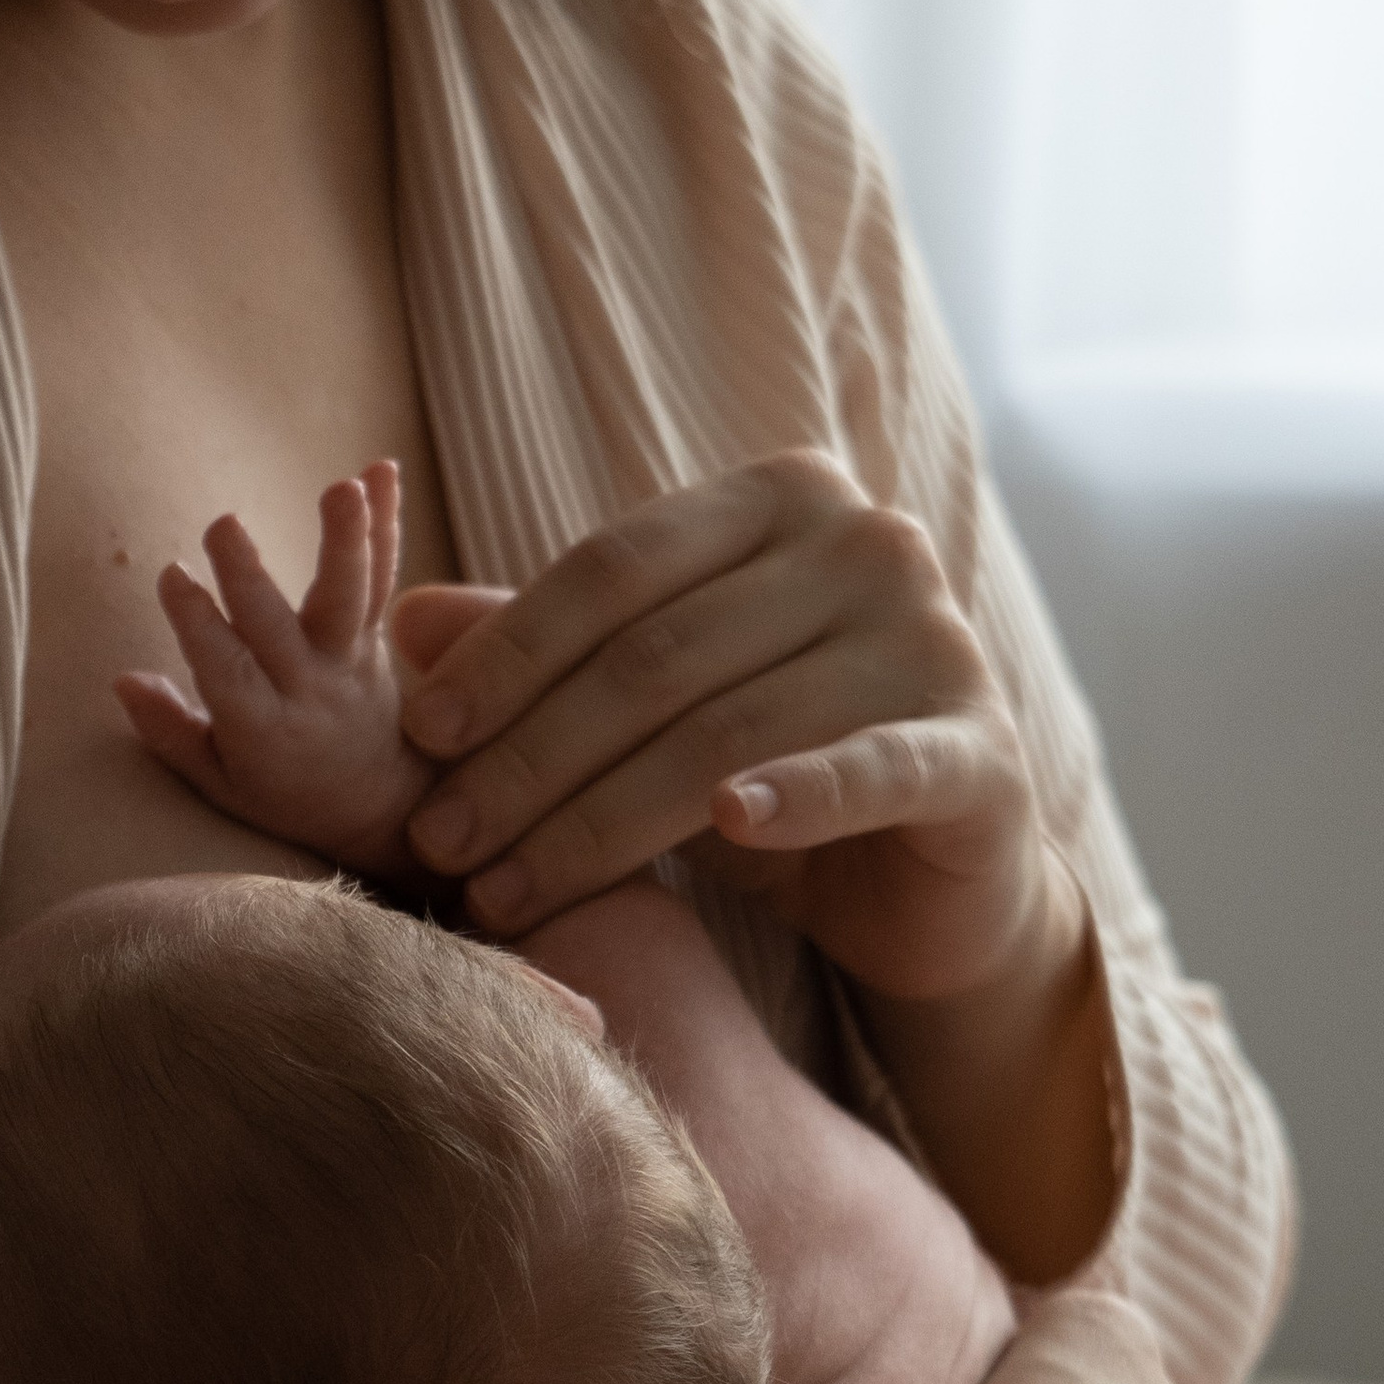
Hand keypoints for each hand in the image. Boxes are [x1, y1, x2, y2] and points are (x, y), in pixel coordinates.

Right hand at [114, 464, 427, 876]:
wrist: (379, 807)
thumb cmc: (283, 794)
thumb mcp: (219, 784)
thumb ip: (171, 732)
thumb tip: (123, 680)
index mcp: (265, 732)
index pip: (227, 672)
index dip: (197, 625)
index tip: (170, 575)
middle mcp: (312, 691)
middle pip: (282, 629)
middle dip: (250, 576)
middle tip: (224, 524)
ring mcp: (351, 660)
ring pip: (351, 596)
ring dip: (347, 537)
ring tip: (344, 486)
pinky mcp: (376, 635)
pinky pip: (383, 575)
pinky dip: (386, 521)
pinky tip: (381, 469)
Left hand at [399, 450, 1050, 996]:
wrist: (931, 877)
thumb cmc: (776, 764)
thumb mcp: (652, 703)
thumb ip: (547, 652)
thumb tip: (404, 618)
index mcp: (783, 497)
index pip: (614, 567)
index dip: (508, 651)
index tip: (420, 733)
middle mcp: (867, 544)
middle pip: (657, 654)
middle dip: (530, 756)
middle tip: (439, 839)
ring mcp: (934, 641)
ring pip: (729, 728)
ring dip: (600, 819)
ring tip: (506, 886)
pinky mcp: (979, 750)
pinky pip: (867, 767)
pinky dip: (793, 796)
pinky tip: (725, 827)